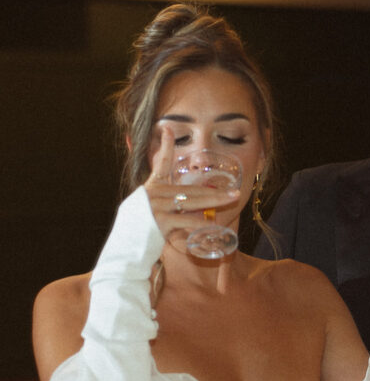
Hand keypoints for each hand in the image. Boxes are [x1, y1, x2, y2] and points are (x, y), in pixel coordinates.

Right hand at [144, 125, 240, 239]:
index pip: (160, 164)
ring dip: (215, 200)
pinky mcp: (160, 221)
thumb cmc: (138, 235)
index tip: (168, 128)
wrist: (124, 252)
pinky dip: (201, 224)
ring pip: (192, 201)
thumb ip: (164, 205)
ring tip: (232, 198)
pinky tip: (214, 226)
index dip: (165, 145)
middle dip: (214, 190)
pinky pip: (186, 220)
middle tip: (235, 190)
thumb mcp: (147, 213)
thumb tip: (189, 207)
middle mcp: (153, 194)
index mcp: (150, 189)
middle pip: (190, 189)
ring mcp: (156, 206)